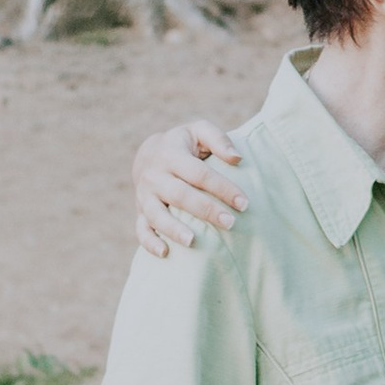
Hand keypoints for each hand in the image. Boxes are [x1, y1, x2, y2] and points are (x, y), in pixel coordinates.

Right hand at [135, 118, 245, 258]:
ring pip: (157, 214)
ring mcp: (145, 196)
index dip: (222, 188)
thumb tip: (238, 158)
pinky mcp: (140, 212)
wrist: (148, 154)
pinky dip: (150, 242)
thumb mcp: (199, 131)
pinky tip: (165, 253)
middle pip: (180, 195)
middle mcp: (155, 176)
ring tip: (193, 241)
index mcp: (171, 155)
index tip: (243, 203)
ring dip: (174, 229)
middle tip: (230, 223)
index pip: (199, 174)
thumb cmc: (184, 144)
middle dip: (206, 210)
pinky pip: (141, 229)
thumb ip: (219, 139)